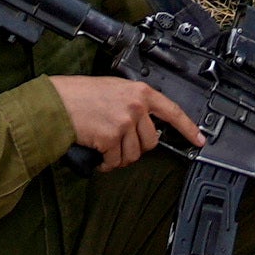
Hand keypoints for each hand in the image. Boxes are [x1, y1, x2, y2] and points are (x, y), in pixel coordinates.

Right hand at [46, 75, 204, 169]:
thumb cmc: (80, 95)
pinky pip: (115, 161)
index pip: (173, 111)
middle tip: (119, 144)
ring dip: (119, 158)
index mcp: (141, 92)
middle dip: (136, 148)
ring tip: (106, 149)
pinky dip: (106, 164)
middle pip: (151, 141)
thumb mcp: (115, 89)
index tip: (199, 140)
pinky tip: (99, 157)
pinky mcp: (111, 137)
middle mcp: (136, 106)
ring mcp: (125, 122)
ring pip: (133, 154)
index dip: (188, 128)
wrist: (56, 102)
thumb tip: (147, 124)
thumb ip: (134, 103)